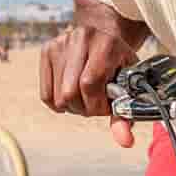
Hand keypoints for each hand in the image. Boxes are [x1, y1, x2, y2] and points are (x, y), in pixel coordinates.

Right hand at [39, 23, 142, 147]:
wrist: (104, 33)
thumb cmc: (119, 63)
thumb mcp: (129, 83)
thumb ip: (126, 112)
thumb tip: (125, 141)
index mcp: (105, 44)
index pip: (89, 84)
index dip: (96, 105)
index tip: (107, 106)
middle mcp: (79, 39)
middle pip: (69, 93)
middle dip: (84, 108)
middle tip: (96, 103)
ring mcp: (59, 43)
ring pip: (57, 97)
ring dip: (72, 107)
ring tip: (85, 96)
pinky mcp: (46, 50)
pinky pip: (45, 95)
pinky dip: (58, 103)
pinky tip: (71, 94)